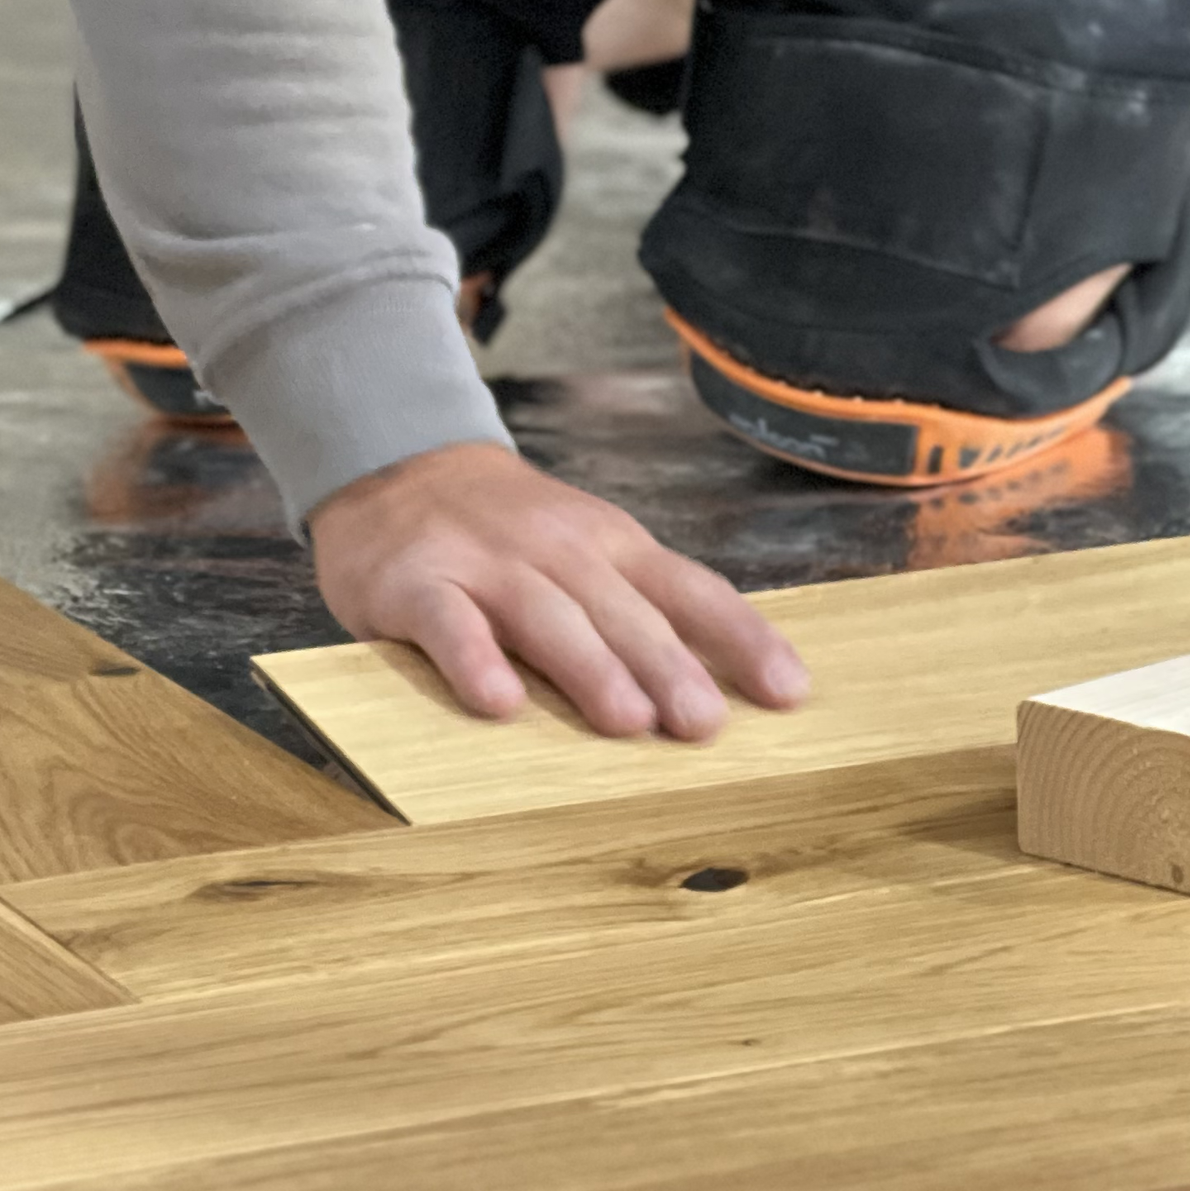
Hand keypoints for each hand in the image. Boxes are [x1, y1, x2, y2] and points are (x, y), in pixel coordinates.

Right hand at [308, 442, 810, 738]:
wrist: (400, 465)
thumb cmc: (509, 534)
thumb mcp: (589, 551)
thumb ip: (645, 610)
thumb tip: (725, 694)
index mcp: (613, 546)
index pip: (690, 590)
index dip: (741, 638)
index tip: (789, 692)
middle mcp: (559, 549)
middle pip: (622, 610)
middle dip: (667, 664)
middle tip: (704, 724)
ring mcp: (487, 562)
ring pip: (546, 615)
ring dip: (589, 666)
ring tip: (626, 720)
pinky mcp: (418, 582)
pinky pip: (449, 622)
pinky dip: (474, 660)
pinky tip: (497, 702)